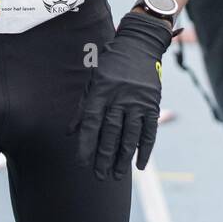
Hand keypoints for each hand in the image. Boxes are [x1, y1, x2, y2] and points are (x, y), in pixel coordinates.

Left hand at [70, 11, 172, 179]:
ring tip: (116, 175)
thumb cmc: (111, 65)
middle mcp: (119, 98)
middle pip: (111, 132)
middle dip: (104, 156)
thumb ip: (83, 108)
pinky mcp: (152, 104)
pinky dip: (145, 149)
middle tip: (99, 176)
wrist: (139, 45)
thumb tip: (69, 133)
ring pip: (130, 135)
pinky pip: (149, 130)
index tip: (83, 163)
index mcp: (101, 91)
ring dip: (123, 157)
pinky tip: (139, 164)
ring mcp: (138, 101)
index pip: (92, 123)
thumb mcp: (93, 81)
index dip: (86, 144)